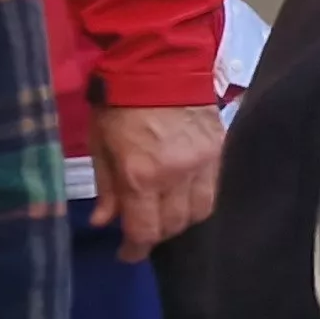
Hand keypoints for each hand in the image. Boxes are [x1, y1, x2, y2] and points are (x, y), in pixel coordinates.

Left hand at [88, 103, 223, 260]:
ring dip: (181, 221)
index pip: (145, 230)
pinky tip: (185, 195)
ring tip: (165, 215)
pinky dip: (199, 200)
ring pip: (200, 212)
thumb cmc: (119, 105)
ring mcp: (203, 164)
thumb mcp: (100, 145)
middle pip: (174, 225)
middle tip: (141, 231)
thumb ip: (106, 187)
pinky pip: (214, 190)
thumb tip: (105, 221)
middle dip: (155, 235)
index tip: (126, 254)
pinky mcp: (219, 151)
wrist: (159, 65)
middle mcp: (176, 175)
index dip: (135, 249)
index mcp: (141, 175)